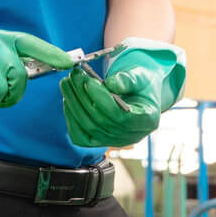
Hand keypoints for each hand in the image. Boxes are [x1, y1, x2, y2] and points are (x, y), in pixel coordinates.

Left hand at [61, 40, 186, 148]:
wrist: (139, 92)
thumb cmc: (141, 84)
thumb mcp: (141, 76)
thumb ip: (128, 80)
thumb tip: (111, 83)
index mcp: (147, 120)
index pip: (122, 118)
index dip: (103, 101)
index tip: (89, 83)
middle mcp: (131, 136)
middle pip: (101, 122)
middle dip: (84, 97)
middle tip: (74, 76)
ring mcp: (114, 141)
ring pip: (88, 128)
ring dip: (74, 104)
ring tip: (68, 83)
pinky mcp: (99, 141)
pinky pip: (80, 135)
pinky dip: (71, 118)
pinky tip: (68, 99)